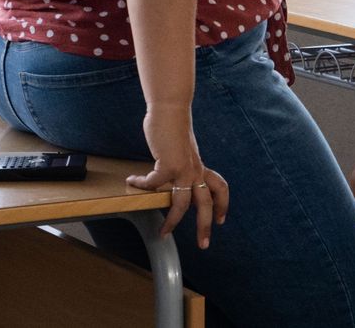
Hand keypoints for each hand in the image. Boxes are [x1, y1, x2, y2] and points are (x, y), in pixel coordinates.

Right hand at [126, 107, 229, 248]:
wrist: (170, 110)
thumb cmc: (173, 127)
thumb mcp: (181, 150)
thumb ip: (179, 163)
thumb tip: (168, 174)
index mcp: (200, 166)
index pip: (220, 188)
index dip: (222, 204)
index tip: (221, 220)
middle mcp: (196, 170)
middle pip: (207, 203)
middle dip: (205, 226)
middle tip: (203, 245)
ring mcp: (184, 169)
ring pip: (183, 204)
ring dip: (173, 221)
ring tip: (163, 232)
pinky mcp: (168, 165)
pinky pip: (154, 183)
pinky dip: (142, 184)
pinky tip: (132, 182)